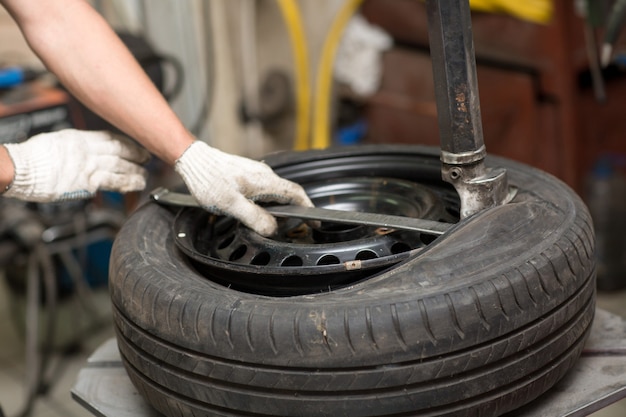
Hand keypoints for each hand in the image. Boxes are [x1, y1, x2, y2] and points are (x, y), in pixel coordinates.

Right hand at [3, 129, 149, 201]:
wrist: (21, 169)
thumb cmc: (32, 157)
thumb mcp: (57, 141)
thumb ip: (76, 147)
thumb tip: (88, 152)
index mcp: (79, 138)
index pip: (110, 138)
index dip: (126, 143)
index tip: (135, 146)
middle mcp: (87, 150)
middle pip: (120, 151)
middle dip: (136, 155)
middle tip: (147, 158)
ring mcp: (88, 166)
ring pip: (121, 167)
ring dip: (136, 171)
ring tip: (145, 175)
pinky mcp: (87, 183)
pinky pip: (112, 183)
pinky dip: (127, 184)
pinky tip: (136, 185)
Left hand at [174, 141, 312, 235]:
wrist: (194, 160)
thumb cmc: (210, 180)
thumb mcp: (231, 204)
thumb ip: (254, 217)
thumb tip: (272, 229)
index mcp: (265, 181)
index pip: (296, 194)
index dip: (308, 209)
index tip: (314, 221)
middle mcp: (265, 175)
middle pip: (288, 194)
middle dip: (291, 213)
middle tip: (284, 229)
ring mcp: (256, 173)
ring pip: (275, 193)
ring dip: (277, 209)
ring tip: (265, 223)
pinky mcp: (248, 174)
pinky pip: (265, 190)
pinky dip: (266, 202)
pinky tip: (253, 210)